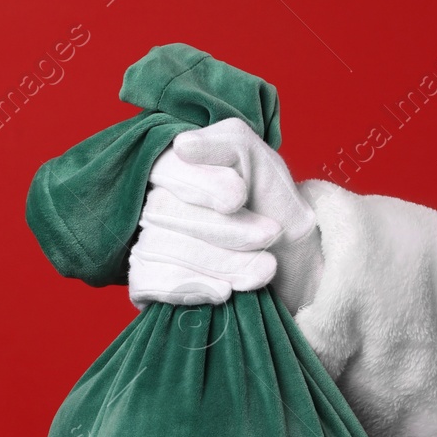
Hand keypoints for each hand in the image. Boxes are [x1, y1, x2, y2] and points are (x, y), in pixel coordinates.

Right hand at [127, 117, 324, 313]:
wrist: (291, 264)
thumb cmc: (272, 208)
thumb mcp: (263, 165)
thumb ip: (228, 144)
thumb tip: (182, 146)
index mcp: (175, 167)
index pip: (166, 167)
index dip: (201, 184)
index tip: (239, 198)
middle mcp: (153, 202)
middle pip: (165, 211)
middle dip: (224, 229)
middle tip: (268, 235)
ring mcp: (145, 243)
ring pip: (161, 248)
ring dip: (220, 262)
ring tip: (263, 269)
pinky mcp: (145, 282)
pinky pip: (147, 282)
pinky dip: (189, 288)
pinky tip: (223, 292)